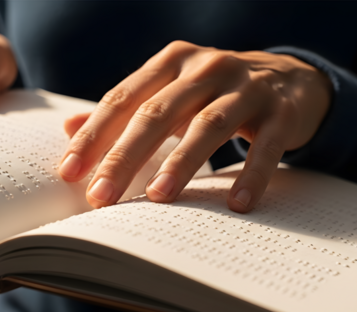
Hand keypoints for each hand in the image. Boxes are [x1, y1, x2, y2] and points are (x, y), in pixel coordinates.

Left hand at [60, 40, 331, 212]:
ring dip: (181, 163)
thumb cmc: (215, 92)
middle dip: (125, 157)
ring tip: (158, 199)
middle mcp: (207, 67)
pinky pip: (265, 147)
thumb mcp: (170, 92)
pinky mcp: (281, 112)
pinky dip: (251, 175)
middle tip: (101, 198)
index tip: (69, 173)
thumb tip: (68, 128)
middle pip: (158, 113)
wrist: (288, 78)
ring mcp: (247, 87)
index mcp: (172, 62)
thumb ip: (125, 109)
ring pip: (208, 126)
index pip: (124, 99)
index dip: (94, 136)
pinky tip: (236, 204)